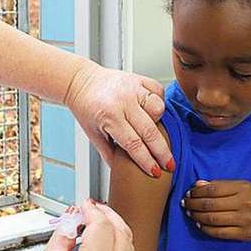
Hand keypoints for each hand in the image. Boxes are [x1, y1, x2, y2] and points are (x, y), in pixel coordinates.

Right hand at [21, 200, 134, 250]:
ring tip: (98, 222)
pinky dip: (119, 246)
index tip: (84, 206)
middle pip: (122, 232)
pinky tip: (103, 242)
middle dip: (108, 215)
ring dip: (116, 229)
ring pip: (129, 245)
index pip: (102, 226)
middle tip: (93, 209)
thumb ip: (64, 233)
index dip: (92, 210)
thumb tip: (74, 216)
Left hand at [64, 62, 173, 176]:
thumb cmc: (86, 108)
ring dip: (159, 122)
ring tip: (153, 130)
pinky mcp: (138, 78)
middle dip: (162, 152)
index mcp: (109, 116)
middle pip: (150, 131)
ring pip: (158, 108)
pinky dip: (159, 102)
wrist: (80, 82)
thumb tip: (123, 172)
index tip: (156, 172)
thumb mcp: (93, 134)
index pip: (133, 144)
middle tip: (170, 164)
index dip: (147, 160)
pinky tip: (152, 110)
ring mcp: (132, 88)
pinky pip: (158, 91)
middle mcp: (123, 101)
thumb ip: (108, 153)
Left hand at [181, 180, 250, 240]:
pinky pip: (218, 232)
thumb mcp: (241, 186)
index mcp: (242, 188)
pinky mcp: (243, 235)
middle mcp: (243, 204)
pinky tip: (199, 224)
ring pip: (212, 219)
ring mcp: (244, 220)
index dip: (197, 192)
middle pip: (210, 204)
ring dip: (196, 216)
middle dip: (193, 204)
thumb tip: (197, 185)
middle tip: (185, 203)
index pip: (213, 189)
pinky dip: (205, 228)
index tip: (189, 193)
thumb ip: (220, 185)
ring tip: (190, 213)